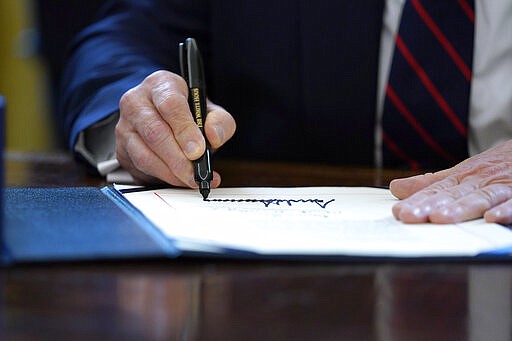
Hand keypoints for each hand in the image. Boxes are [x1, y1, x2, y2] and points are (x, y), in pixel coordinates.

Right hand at [115, 70, 235, 186]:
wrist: (166, 122)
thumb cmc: (189, 114)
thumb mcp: (211, 112)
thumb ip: (220, 121)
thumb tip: (214, 136)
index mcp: (161, 84)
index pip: (170, 104)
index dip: (185, 130)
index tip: (199, 151)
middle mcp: (137, 101)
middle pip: (155, 132)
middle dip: (178, 158)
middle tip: (196, 173)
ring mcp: (125, 126)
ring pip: (144, 154)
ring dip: (170, 172)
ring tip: (191, 179)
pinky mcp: (121, 149)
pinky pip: (139, 168)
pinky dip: (162, 178)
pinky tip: (179, 180)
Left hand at [389, 140, 511, 223]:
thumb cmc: (497, 163)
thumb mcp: (462, 171)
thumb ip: (431, 183)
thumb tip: (396, 188)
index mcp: (462, 177)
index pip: (435, 191)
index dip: (416, 201)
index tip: (398, 212)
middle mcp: (479, 180)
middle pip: (452, 195)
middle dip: (430, 205)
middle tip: (409, 216)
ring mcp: (501, 185)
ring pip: (479, 197)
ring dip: (460, 208)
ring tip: (440, 218)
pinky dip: (506, 209)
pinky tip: (492, 218)